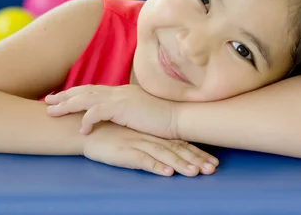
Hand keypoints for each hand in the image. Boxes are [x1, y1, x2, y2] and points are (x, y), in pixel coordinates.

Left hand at [46, 84, 176, 138]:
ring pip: (85, 99)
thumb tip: (116, 117)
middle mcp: (118, 92)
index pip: (93, 90)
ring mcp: (119, 98)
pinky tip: (81, 130)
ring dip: (67, 105)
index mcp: (121, 92)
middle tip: (47, 101)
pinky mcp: (122, 108)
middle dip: (64, 96)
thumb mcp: (140, 112)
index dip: (75, 93)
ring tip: (51, 113)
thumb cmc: (162, 118)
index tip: (60, 97)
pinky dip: (87, 120)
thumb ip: (126, 112)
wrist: (178, 117)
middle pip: (84, 91)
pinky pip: (97, 113)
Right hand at [82, 122, 217, 176]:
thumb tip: (165, 148)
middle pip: (177, 149)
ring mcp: (138, 144)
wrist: (87, 129)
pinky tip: (167, 172)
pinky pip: (143, 160)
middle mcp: (149, 138)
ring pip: (164, 155)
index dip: (197, 153)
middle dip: (196, 160)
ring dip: (181, 164)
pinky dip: (156, 166)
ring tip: (195, 173)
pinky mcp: (125, 152)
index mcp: (153, 134)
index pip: (180, 143)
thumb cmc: (111, 132)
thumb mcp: (134, 134)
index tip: (213, 162)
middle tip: (213, 169)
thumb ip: (149, 139)